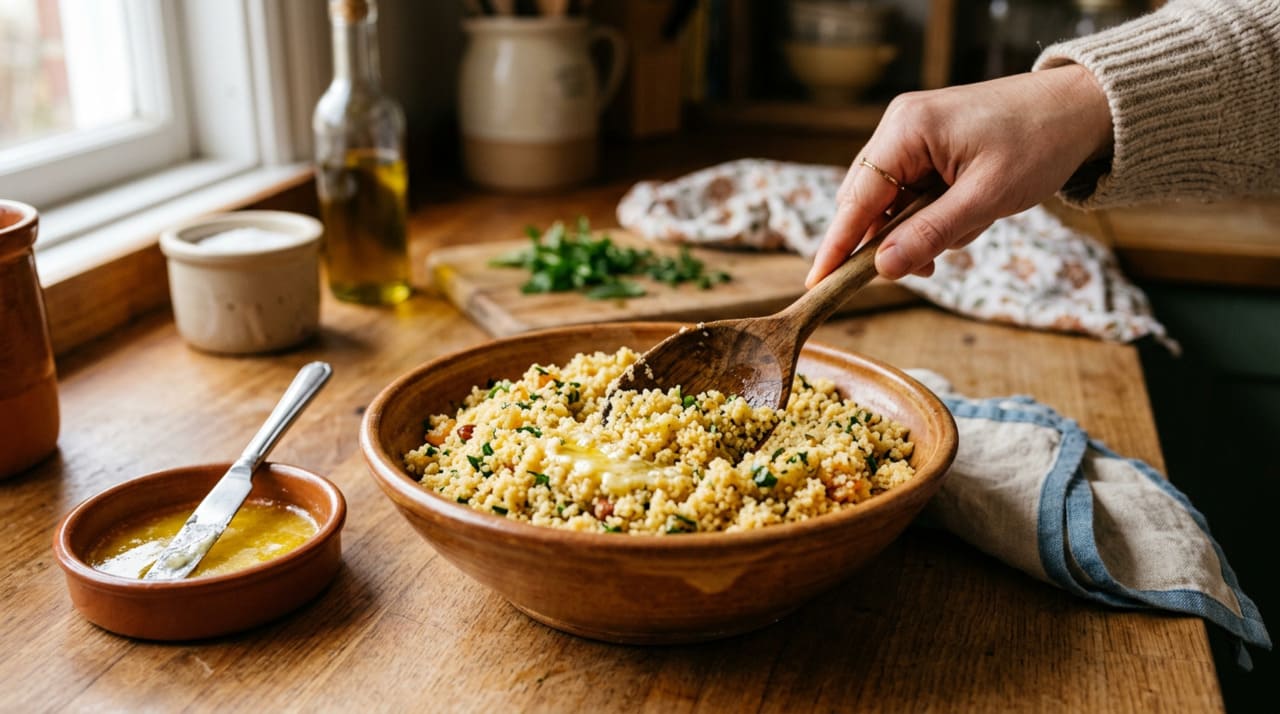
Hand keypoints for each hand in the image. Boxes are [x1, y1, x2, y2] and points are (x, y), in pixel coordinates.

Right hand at [805, 64, 1112, 286]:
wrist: (1079, 109)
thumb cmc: (1038, 143)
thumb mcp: (986, 198)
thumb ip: (930, 234)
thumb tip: (882, 269)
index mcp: (907, 129)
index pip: (855, 199)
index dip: (836, 245)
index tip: (816, 283)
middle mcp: (899, 127)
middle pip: (866, 202)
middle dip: (893, 240)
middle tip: (926, 268)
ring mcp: (911, 134)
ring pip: (890, 203)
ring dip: (920, 229)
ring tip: (969, 228)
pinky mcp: (927, 145)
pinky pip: (910, 193)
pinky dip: (931, 216)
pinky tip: (965, 218)